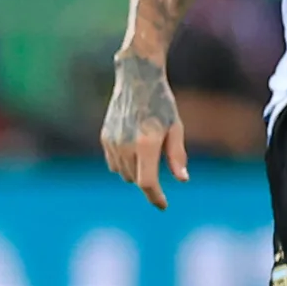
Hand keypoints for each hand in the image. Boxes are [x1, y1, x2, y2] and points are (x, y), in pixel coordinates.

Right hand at [102, 51, 187, 209]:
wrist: (136, 80)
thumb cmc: (161, 104)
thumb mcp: (175, 128)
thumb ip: (177, 155)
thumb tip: (181, 179)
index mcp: (146, 144)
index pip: (147, 182)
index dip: (155, 197)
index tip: (163, 205)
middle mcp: (126, 146)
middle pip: (136, 180)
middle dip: (148, 181)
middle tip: (160, 164)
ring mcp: (113, 142)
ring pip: (124, 174)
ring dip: (136, 173)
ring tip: (147, 152)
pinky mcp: (105, 138)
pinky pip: (114, 163)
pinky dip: (124, 164)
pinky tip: (134, 148)